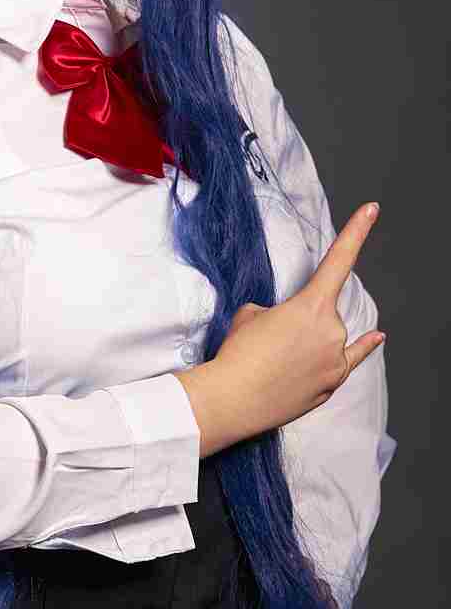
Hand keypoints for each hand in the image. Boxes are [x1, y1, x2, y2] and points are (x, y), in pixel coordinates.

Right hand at [176, 202, 385, 456]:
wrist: (231, 399)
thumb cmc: (236, 353)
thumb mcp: (249, 314)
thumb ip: (277, 311)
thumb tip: (289, 327)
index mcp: (311, 306)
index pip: (339, 260)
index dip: (356, 231)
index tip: (372, 209)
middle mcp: (332, 330)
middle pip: (323, 313)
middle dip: (300, 320)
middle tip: (268, 339)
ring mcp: (335, 359)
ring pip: (328, 338)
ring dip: (307, 343)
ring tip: (274, 362)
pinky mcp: (331, 384)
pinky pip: (350, 359)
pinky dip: (362, 348)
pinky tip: (376, 337)